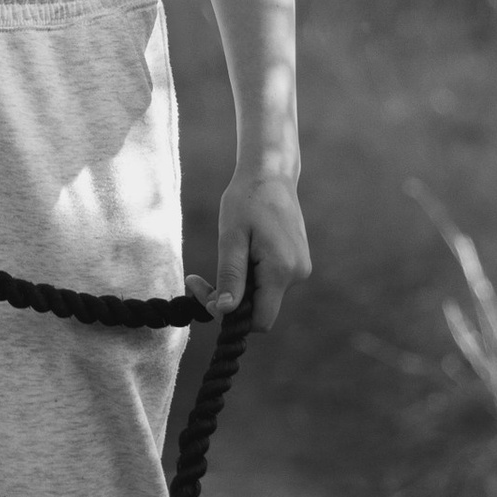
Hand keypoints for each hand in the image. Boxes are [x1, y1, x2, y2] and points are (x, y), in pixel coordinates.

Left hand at [213, 166, 309, 330]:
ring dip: (238, 288)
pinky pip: (269, 284)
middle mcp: (297, 275)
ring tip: (223, 257)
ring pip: (262, 297)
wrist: (271, 175)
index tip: (204, 292)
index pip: (260, 321)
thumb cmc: (247, 201)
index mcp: (282, 270)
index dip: (231, 316)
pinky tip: (240, 254)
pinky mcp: (296, 263)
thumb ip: (230, 276)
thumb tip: (225, 311)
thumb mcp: (231, 238)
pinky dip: (249, 278)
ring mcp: (299, 269)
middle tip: (197, 279)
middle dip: (228, 301)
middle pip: (258, 310)